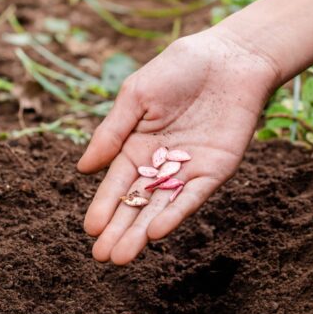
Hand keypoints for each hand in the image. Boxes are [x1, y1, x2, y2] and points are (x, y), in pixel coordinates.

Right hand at [77, 28, 281, 263]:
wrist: (229, 56)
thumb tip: (82, 169)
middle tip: (102, 257)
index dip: (104, 206)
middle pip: (137, 202)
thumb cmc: (179, 68)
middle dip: (120, 229)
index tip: (90, 229)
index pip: (117, 183)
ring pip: (162, 207)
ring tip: (123, 256)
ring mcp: (189, 169)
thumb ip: (112, 132)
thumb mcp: (136, 95)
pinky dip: (177, 213)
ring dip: (143, 232)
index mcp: (137, 145)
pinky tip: (158, 232)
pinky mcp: (217, 169)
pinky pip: (194, 196)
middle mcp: (162, 164)